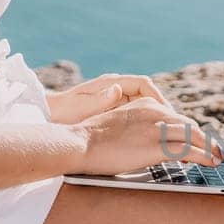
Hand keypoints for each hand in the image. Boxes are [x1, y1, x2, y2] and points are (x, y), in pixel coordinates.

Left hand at [46, 73, 169, 125]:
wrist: (50, 118)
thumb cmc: (63, 113)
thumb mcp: (81, 107)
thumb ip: (100, 100)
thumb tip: (117, 89)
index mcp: (111, 84)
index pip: (144, 84)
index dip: (158, 97)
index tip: (167, 113)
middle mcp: (117, 90)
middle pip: (148, 96)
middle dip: (162, 111)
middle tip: (173, 128)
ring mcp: (116, 101)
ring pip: (145, 107)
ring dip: (156, 119)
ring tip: (166, 135)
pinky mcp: (115, 113)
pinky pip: (136, 116)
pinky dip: (146, 125)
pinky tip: (149, 139)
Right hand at [73, 97, 223, 174]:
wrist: (79, 143)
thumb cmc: (92, 140)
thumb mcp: (119, 124)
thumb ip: (138, 127)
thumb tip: (149, 141)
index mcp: (146, 103)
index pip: (176, 116)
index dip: (190, 130)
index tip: (199, 139)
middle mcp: (155, 111)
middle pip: (189, 124)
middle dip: (204, 138)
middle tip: (215, 150)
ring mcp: (158, 128)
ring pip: (194, 136)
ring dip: (210, 148)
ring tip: (219, 158)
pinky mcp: (158, 146)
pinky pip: (190, 151)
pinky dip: (206, 156)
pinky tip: (213, 163)